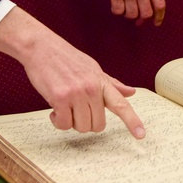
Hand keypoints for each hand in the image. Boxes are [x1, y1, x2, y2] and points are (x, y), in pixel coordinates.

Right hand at [0, 7, 145, 138]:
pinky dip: (58, 121)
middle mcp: (91, 89)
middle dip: (86, 122)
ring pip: (81, 127)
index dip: (132, 121)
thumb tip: (131, 92)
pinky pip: (64, 124)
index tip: (141, 135)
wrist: (41, 47)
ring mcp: (76, 94)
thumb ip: (110, 83)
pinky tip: (54, 109)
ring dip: (71, 121)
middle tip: (76, 108)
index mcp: (101, 82)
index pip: (121, 104)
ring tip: (64, 105)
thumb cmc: (65, 58)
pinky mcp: (59, 98)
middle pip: (97, 125)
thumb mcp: (92, 68)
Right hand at [97, 0, 165, 25]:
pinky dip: (118, 11)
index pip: (160, 5)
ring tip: (127, 9)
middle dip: (143, 19)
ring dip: (130, 15)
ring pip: (131, 14)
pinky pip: (118, 10)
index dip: (159, 17)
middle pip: (146, 13)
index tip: (156, 22)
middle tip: (139, 20)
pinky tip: (118, 5)